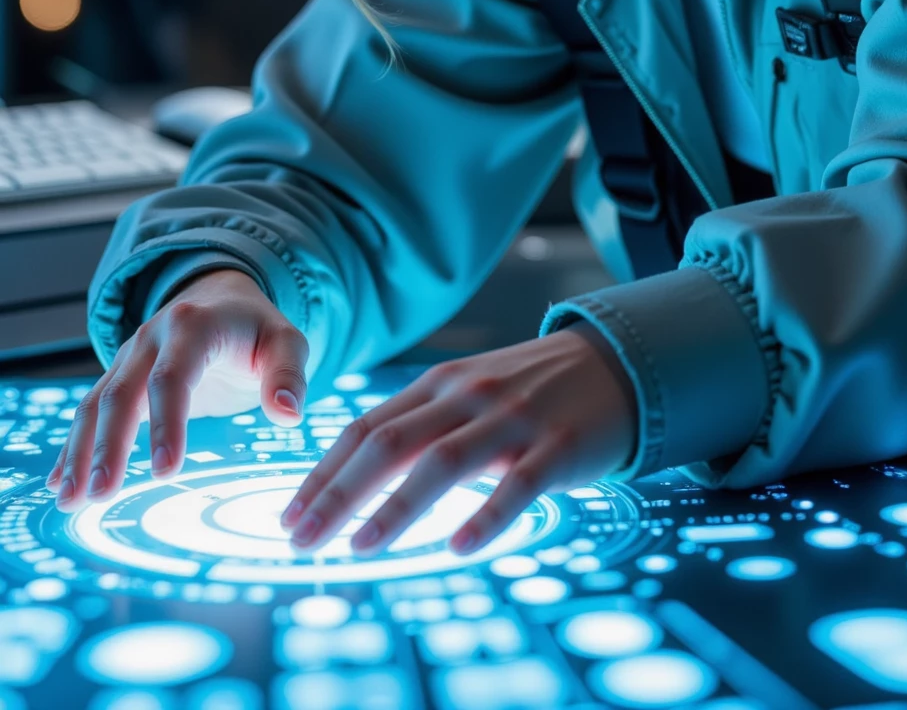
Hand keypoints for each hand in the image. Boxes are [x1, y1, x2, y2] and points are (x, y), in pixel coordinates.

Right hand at [47, 268, 307, 511]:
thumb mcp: (286, 342)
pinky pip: (90, 410)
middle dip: (108, 446)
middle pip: (122, 393)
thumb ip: (289, 375)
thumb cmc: (257, 330)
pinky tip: (60, 483)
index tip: (165, 472)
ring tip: (69, 501)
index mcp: (193, 326)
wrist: (221, 298)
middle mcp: (151, 338)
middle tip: (100, 495)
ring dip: (80, 452)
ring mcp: (129, 357)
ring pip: (96, 404)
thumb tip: (288, 414)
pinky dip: (74, 446)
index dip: (167, 424)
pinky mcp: (119, 376)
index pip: (173, 377)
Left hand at [280, 328, 635, 556]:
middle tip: (300, 538)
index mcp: (439, 386)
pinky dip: (485, 516)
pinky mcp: (556, 448)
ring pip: (442, 463)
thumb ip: (421, 423)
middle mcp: (467, 398)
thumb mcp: (468, 393)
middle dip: (338, 493)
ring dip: (396, 508)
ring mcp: (512, 420)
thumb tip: (357, 472)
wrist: (614, 363)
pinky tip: (460, 547)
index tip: (289, 514)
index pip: (365, 429)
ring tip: (360, 547)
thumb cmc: (529, 390)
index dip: (323, 473)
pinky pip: (516, 485)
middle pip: (389, 444)